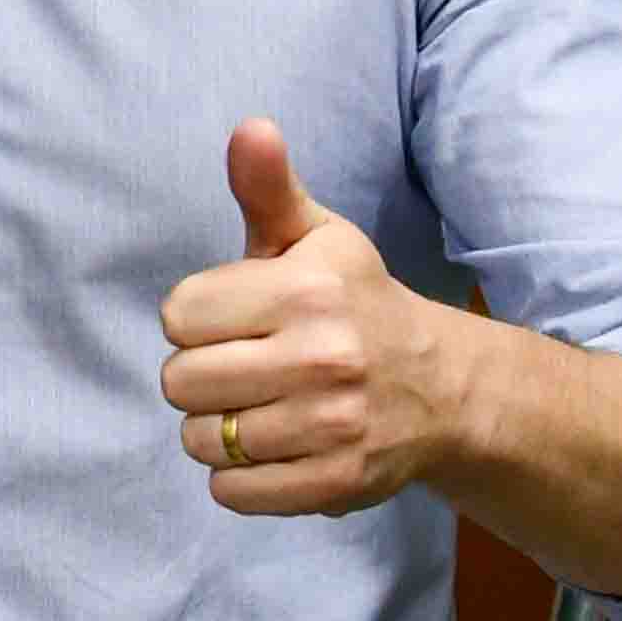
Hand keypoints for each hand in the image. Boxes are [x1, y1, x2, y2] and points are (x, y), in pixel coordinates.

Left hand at [157, 121, 471, 518]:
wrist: (442, 388)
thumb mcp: (317, 236)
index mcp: (307, 289)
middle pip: (180, 381)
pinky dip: (239, 476)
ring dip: (217, 428)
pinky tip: (272, 448)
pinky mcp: (335, 485)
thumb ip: (269, 187)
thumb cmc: (356, 302)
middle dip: (201, 374)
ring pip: (201, 440)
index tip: (236, 318)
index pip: (179, 314)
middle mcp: (322, 358)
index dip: (198, 317)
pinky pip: (232, 491)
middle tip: (245, 366)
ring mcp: (330, 427)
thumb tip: (249, 129)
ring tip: (259, 407)